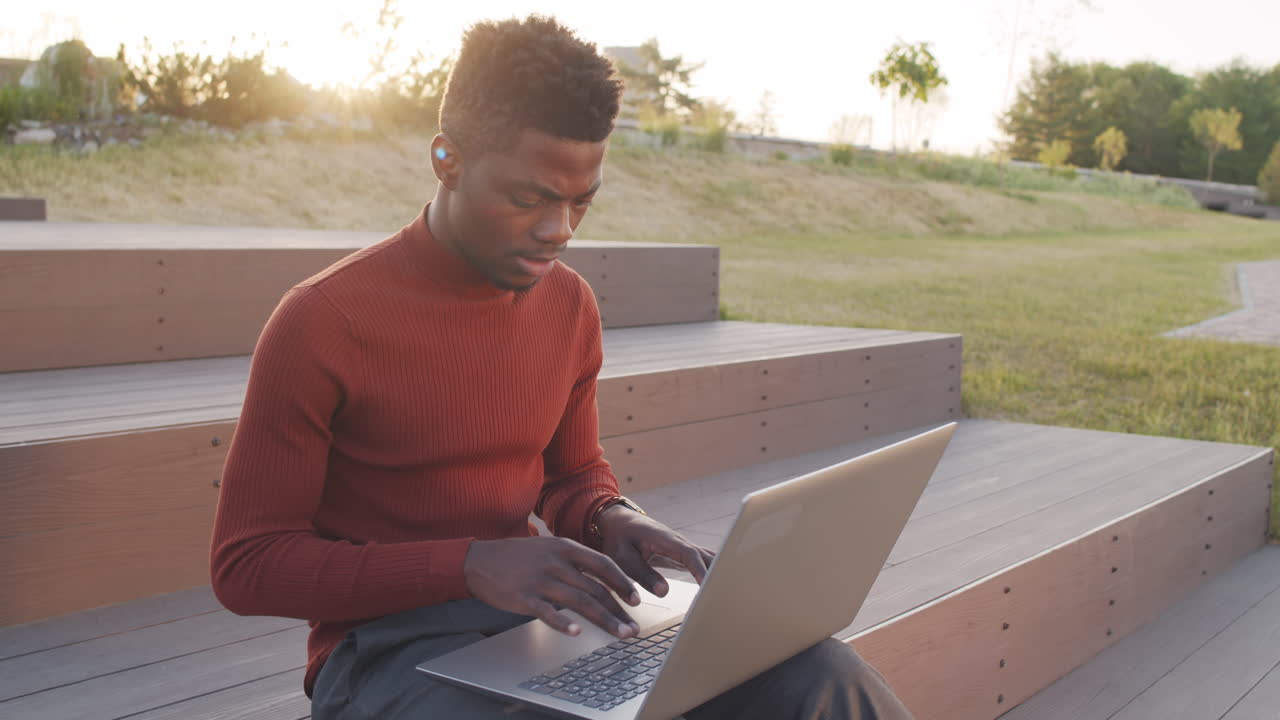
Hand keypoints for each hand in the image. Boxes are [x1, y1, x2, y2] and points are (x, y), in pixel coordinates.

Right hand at [464, 536, 641, 638]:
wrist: (479, 560)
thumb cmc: (518, 557)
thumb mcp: (549, 548)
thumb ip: (574, 562)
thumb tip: (601, 580)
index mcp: (565, 548)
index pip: (603, 564)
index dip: (623, 582)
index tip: (636, 599)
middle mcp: (556, 562)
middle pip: (596, 588)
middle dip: (619, 610)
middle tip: (634, 627)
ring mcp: (540, 580)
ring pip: (580, 602)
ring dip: (604, 620)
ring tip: (620, 634)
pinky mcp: (524, 597)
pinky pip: (548, 612)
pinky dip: (563, 623)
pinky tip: (577, 633)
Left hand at [595, 505, 716, 597]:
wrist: (618, 522)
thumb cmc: (618, 539)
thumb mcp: (623, 558)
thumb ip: (642, 574)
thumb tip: (664, 592)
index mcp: (664, 539)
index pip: (689, 554)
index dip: (700, 570)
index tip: (708, 586)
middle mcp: (678, 541)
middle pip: (705, 555)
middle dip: (717, 573)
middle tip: (725, 595)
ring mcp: (682, 545)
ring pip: (707, 557)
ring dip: (718, 572)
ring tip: (728, 593)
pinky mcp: (682, 552)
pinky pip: (702, 561)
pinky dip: (712, 571)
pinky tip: (721, 583)